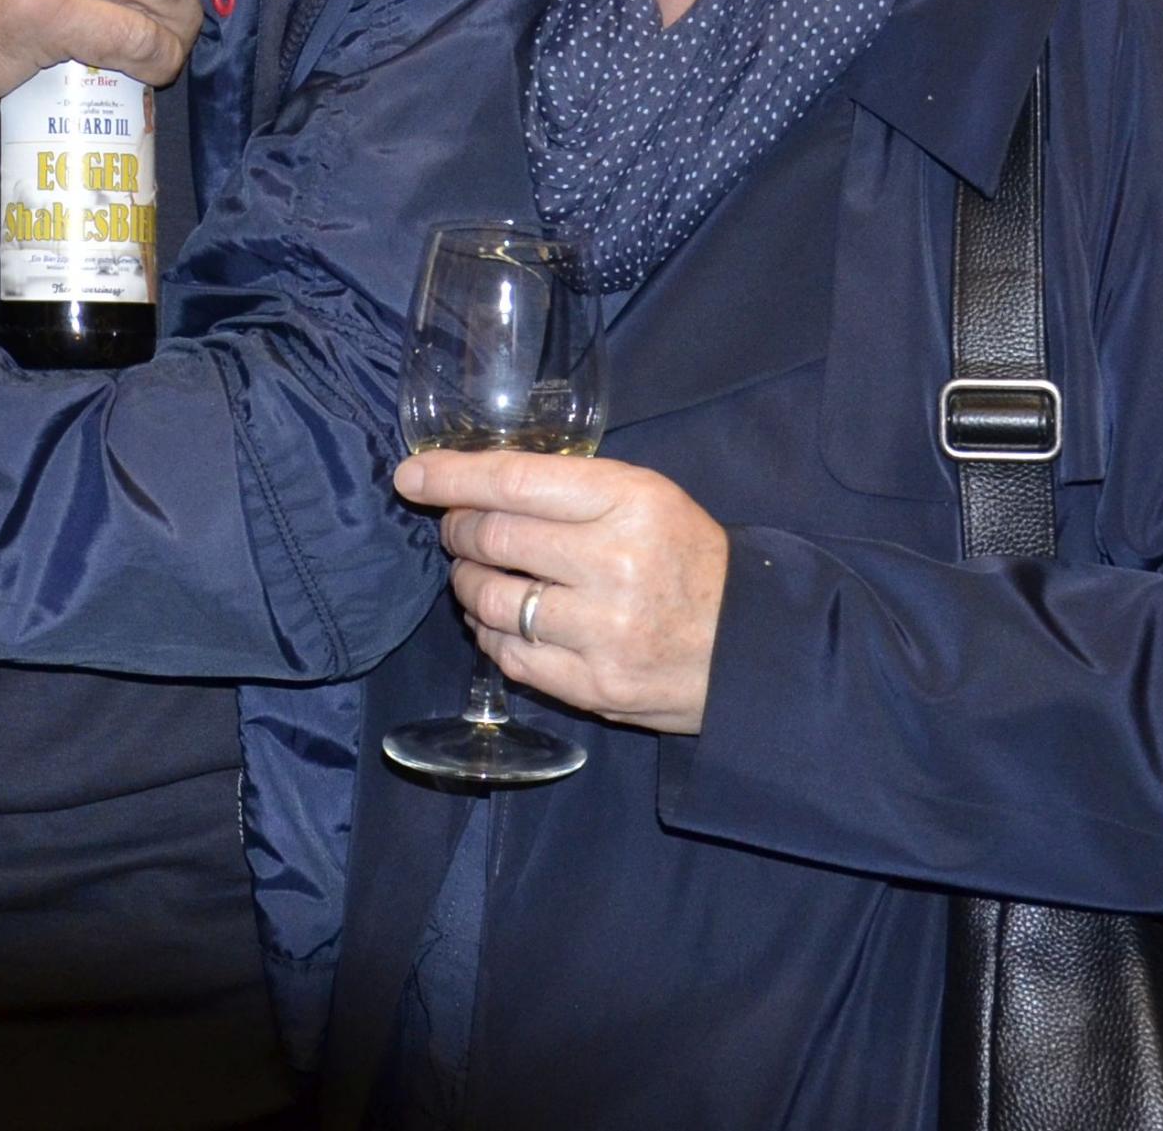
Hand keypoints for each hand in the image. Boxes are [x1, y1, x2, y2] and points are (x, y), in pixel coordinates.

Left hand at [399, 448, 729, 735]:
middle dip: (459, 530)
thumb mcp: (647, 497)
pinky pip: (509, 655)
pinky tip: (498, 619)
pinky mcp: (594, 688)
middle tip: (458, 529)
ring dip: (467, 582)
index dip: (451, 477)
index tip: (411, 474)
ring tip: (477, 573)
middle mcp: (613, 564)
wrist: (750, 648)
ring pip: (490, 599)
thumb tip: (473, 482)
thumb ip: (569, 488)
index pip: (514, 483)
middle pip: (492, 538)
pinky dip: (489, 632)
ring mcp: (602, 632)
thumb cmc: (689, 559)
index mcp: (629, 503)